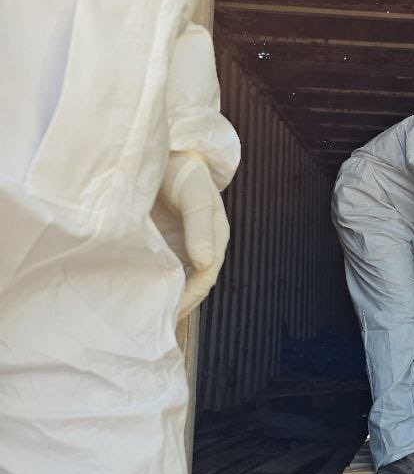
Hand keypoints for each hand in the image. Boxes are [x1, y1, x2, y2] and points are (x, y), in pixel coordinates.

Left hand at [156, 153, 229, 319]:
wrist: (160, 148)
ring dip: (165, 297)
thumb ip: (200, 226)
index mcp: (214, 236)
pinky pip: (159, 270)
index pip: (206, 276)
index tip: (171, 311)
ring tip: (146, 317)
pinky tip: (138, 295)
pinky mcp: (161, 242)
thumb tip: (204, 262)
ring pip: (177, 280)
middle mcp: (199, 245)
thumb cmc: (181, 169)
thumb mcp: (194, 194)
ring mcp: (180, 245)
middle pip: (193, 283)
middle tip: (155, 325)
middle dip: (178, 304)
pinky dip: (152, 284)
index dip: (190, 296)